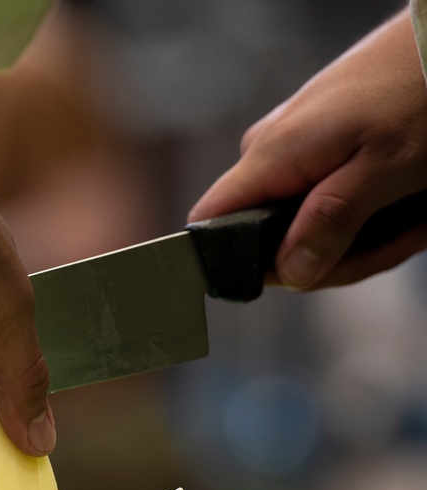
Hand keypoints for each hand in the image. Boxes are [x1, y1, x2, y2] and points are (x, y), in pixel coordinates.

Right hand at [189, 10, 426, 288]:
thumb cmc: (419, 89)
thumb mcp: (385, 168)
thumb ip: (330, 222)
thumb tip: (287, 273)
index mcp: (271, 157)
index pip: (210, 223)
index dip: (240, 262)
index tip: (304, 273)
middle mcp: (268, 154)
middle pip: (270, 240)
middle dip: (337, 257)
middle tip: (396, 242)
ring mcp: (290, 151)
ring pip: (304, 226)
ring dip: (361, 239)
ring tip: (410, 220)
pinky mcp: (313, 148)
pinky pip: (322, 201)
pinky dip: (363, 213)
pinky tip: (400, 205)